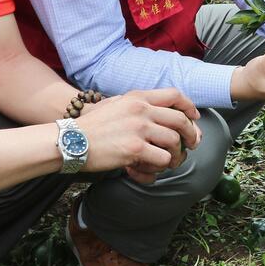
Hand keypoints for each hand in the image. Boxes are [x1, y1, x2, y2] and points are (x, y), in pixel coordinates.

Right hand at [80, 89, 200, 176]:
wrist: (69, 141)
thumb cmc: (90, 126)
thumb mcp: (115, 105)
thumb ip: (137, 105)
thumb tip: (158, 114)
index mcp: (138, 97)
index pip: (174, 95)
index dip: (189, 106)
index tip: (194, 118)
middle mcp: (141, 110)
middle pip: (180, 120)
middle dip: (192, 134)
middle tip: (193, 145)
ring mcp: (139, 129)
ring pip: (175, 142)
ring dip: (176, 155)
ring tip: (169, 162)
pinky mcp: (135, 150)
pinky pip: (162, 160)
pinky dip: (159, 168)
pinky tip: (149, 171)